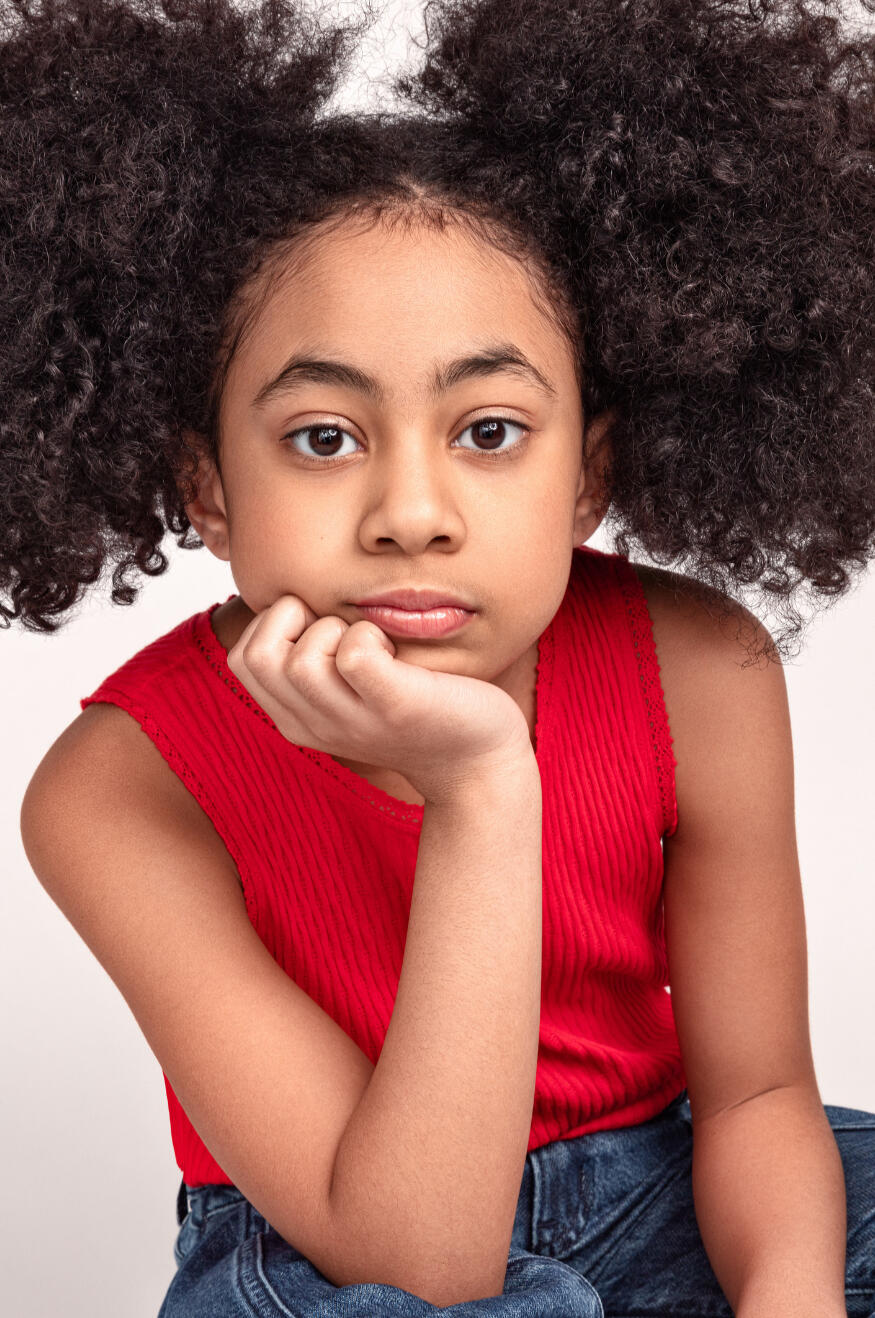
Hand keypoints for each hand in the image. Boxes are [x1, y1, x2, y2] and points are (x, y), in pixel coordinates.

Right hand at [225, 595, 533, 803]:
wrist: (476, 761)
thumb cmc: (414, 709)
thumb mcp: (347, 692)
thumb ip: (312, 658)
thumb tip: (290, 596)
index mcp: (298, 720)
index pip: (242, 660)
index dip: (273, 626)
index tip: (320, 629)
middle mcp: (317, 726)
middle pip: (257, 657)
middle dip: (294, 620)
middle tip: (342, 629)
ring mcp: (355, 720)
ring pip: (300, 660)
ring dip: (336, 628)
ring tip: (372, 642)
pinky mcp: (397, 706)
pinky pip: (355, 655)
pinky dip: (370, 635)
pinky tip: (395, 651)